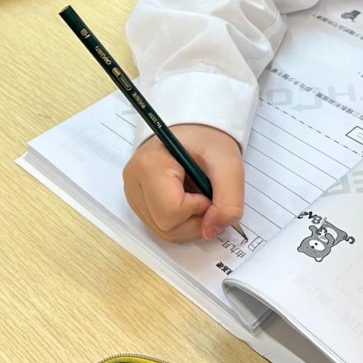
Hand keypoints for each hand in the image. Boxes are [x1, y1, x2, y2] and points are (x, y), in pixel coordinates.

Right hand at [123, 124, 244, 241]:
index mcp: (149, 165)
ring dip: (190, 223)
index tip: (207, 189)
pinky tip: (188, 200)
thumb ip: (229, 201)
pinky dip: (181, 221)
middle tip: (206, 196)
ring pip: (163, 231)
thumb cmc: (208, 140)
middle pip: (166, 227)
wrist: (195, 130)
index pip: (171, 212)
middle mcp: (133, 181)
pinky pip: (161, 227)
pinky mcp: (138, 202)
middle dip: (196, 220)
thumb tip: (210, 232)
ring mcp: (133, 193)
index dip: (198, 209)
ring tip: (197, 196)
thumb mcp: (229, 164)